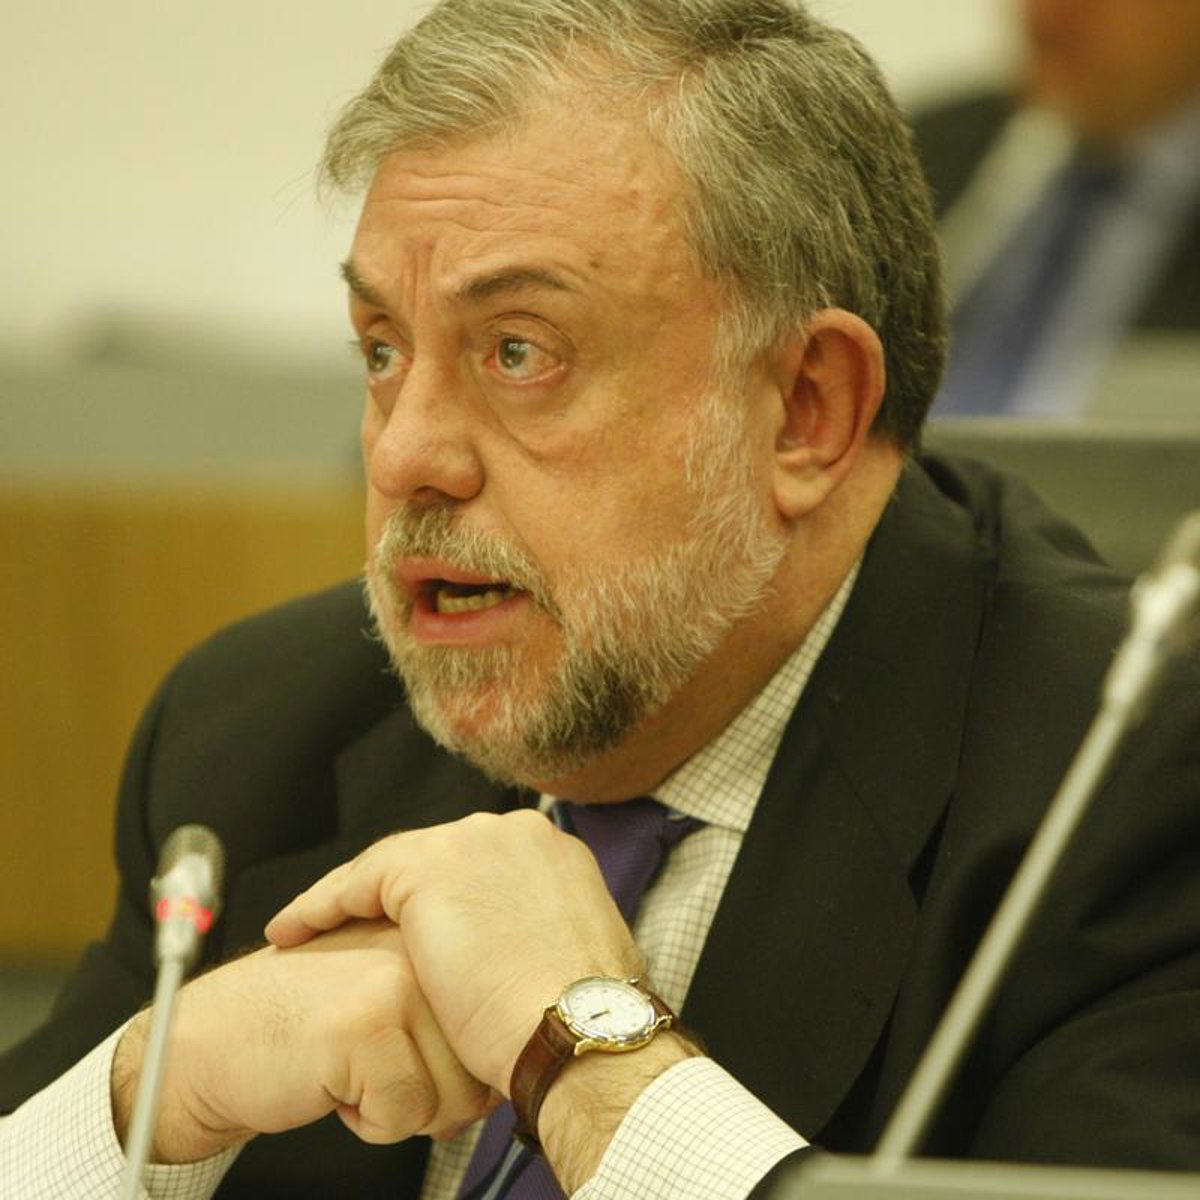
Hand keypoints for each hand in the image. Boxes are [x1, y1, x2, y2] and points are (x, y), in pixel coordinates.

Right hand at [111, 920, 497, 1162]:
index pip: (493, 1022)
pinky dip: (370, 1122)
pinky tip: (334, 1086)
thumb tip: (505, 1070)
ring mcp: (395, 978)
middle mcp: (421, 946)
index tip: (420, 1061)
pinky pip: (407, 1112)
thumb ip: (448, 1014)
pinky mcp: (367, 1023)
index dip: (463, 1066)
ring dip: (403, 1109)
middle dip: (435, 1095)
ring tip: (356, 1072)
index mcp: (432, 934)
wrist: (212, 1038)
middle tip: (380, 1071)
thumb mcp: (390, 999)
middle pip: (481, 1062)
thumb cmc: (304, 1027)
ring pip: (455, 1093)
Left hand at [265, 810, 641, 1093]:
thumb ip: (536, 941)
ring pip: (390, 864)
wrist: (573, 1028)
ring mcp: (471, 841)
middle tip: (357, 937)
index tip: (415, 936)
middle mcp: (515, 832)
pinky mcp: (427, 867)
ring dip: (347, 900)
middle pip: (435, 858)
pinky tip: (293, 932)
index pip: (478, 866)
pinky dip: (320, 906)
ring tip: (309, 933)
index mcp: (554, 854)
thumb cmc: (577, 1021)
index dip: (441, 902)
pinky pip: (356, 881)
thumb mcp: (566, 962)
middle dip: (396, 899)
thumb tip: (518, 967)